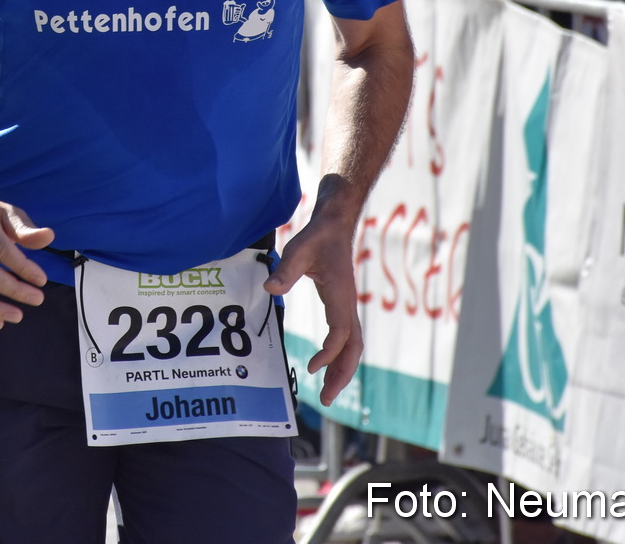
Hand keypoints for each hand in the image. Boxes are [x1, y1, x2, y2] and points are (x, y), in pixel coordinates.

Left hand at [265, 196, 362, 405]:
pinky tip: (325, 364)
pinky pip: (346, 337)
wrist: (335, 224)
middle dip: (342, 375)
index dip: (329, 354)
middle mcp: (348, 305)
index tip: (312, 368)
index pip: (341, 334)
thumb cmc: (317, 236)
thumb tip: (270, 288)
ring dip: (343, 369)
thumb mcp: (298, 250)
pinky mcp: (341, 305)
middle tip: (326, 400)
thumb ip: (286, 270)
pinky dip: (339, 355)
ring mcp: (347, 306)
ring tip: (328, 392)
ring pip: (353, 346)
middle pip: (354, 348)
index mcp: (340, 296)